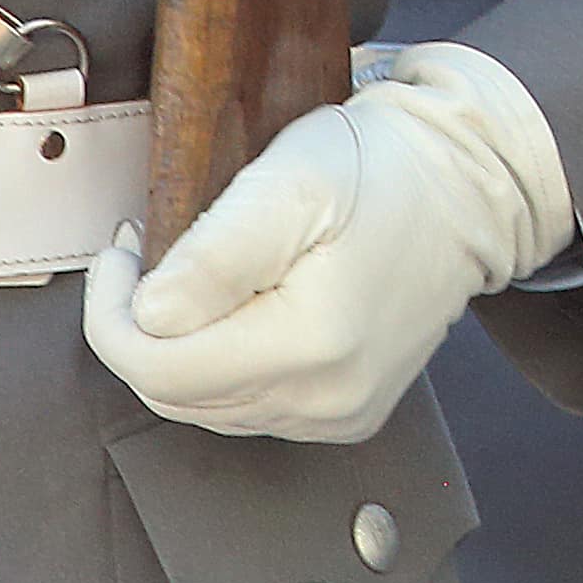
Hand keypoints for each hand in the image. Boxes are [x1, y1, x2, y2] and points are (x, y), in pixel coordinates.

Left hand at [83, 43, 574, 445]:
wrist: (470, 189)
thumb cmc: (386, 166)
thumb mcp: (295, 178)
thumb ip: (218, 251)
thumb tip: (151, 315)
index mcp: (313, 342)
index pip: (156, 368)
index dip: (112, 312)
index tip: (122, 250)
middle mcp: (328, 396)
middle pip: (174, 394)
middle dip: (142, 327)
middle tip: (150, 253)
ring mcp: (340, 414)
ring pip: (204, 406)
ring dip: (181, 345)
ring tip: (197, 274)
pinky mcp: (347, 415)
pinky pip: (248, 409)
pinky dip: (224, 364)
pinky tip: (242, 309)